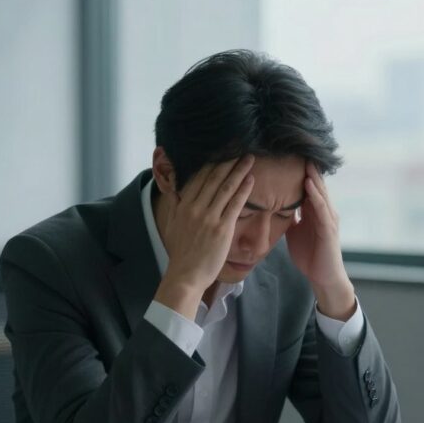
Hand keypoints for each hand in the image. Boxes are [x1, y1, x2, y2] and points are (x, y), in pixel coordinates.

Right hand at [154, 155, 254, 319]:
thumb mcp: (172, 223)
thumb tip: (177, 187)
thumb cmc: (181, 252)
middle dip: (228, 161)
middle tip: (240, 148)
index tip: (222, 150)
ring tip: (249, 159)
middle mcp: (195, 208)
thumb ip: (176, 203)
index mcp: (183, 205)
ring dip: (239, 171)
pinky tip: (251, 179)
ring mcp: (209, 218)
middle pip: (213, 178)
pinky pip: (234, 205)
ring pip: (226, 188)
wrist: (185, 274)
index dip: (212, 162)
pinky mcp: (222, 229)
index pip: (199, 177)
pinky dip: (243, 190)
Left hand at [286, 161, 355, 319]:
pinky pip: (322, 210)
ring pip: (320, 193)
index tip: (288, 155)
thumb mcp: (294, 232)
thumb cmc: (309, 255)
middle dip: (308, 168)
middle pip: (316, 185)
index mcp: (315, 211)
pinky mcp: (329, 230)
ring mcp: (328, 219)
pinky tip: (308, 185)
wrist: (322, 277)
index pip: (308, 186)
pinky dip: (315, 196)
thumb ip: (288, 217)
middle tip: (298, 148)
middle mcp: (324, 211)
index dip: (300, 171)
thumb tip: (274, 205)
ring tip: (305, 160)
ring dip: (313, 177)